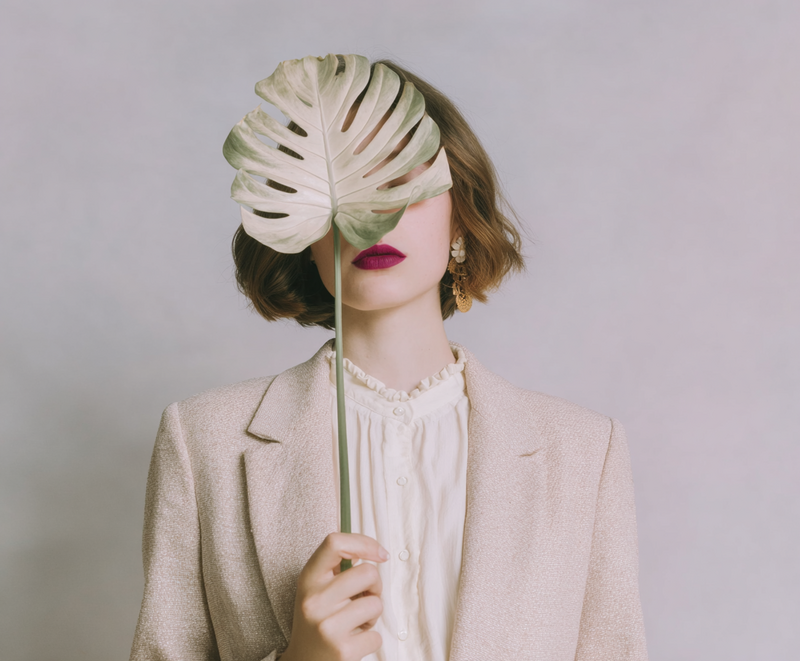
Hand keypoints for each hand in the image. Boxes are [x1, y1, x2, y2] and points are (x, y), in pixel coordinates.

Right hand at [280, 532, 387, 660]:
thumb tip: (373, 551)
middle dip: (375, 585)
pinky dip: (370, 638)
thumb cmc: (317, 620)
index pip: (335, 543)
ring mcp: (328, 626)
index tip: (379, 554)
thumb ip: (337, 567)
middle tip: (365, 597)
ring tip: (355, 622)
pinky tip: (353, 641)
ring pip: (376, 604)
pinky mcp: (342, 651)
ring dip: (372, 615)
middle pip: (368, 573)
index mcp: (309, 579)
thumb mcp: (316, 588)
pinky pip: (377, 635)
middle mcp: (315, 600)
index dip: (364, 543)